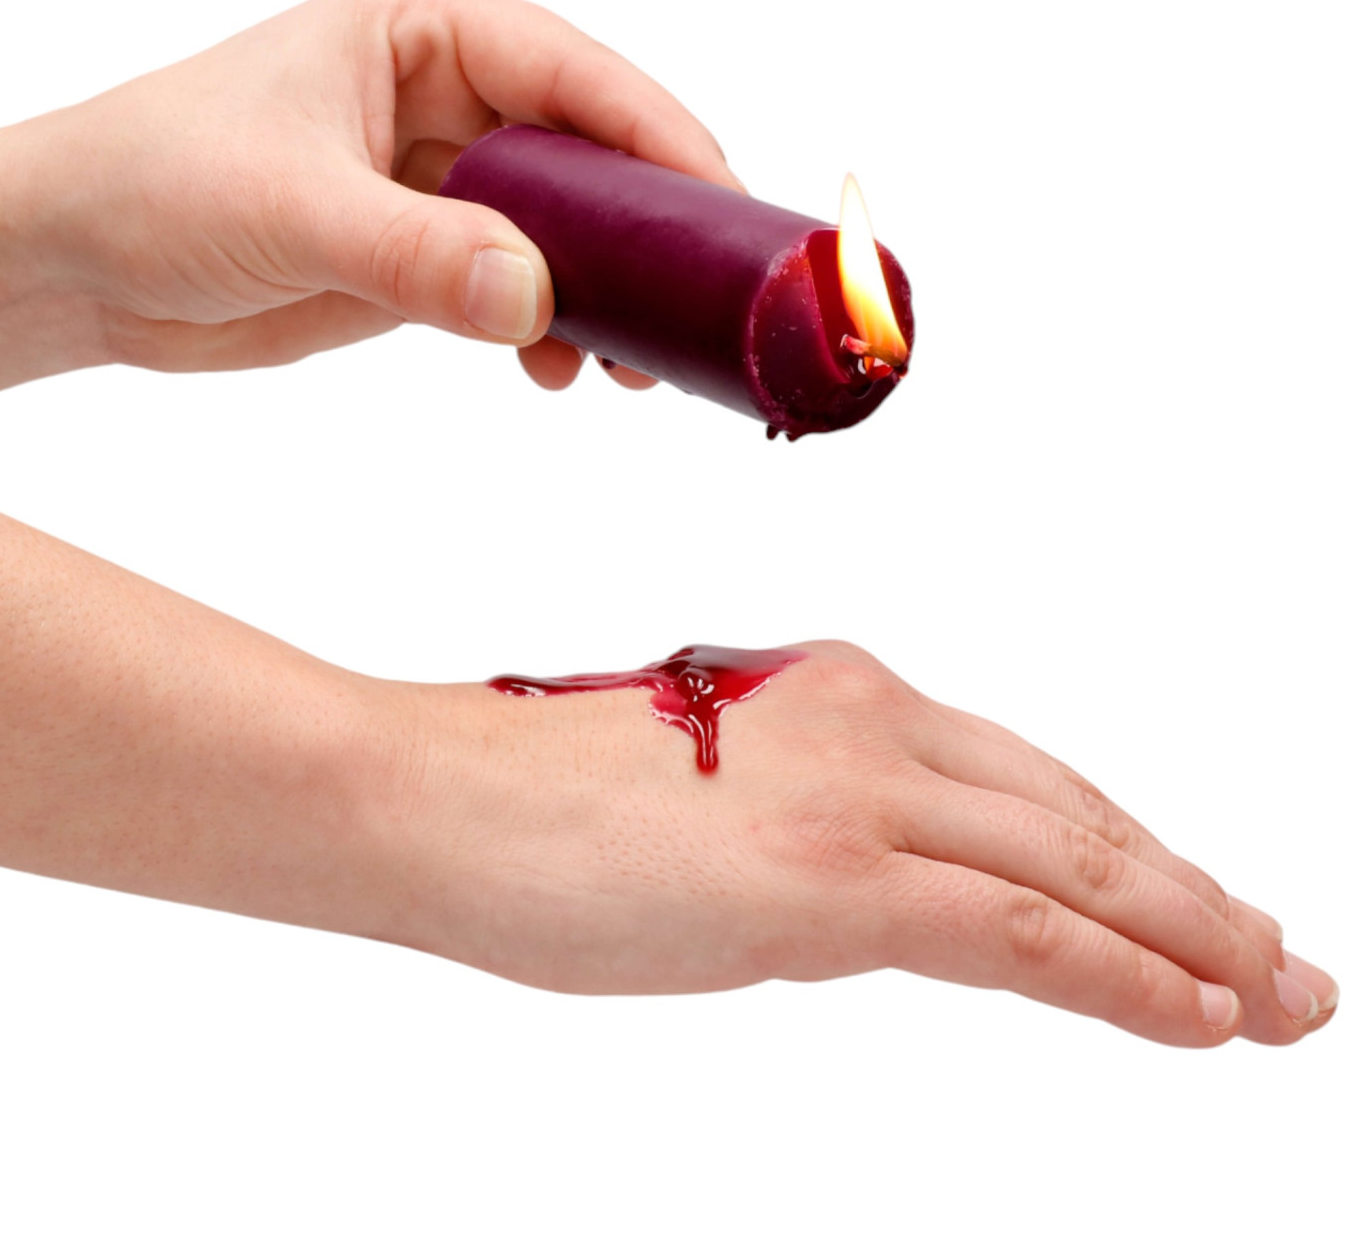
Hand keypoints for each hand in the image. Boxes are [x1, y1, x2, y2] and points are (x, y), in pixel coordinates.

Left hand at [0, 0, 739, 419]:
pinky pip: (528, 283)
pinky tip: (556, 371)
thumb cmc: (157, 184)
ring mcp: (450, 172)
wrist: (82, 262)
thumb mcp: (296, 211)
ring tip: (636, 369)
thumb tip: (542, 302)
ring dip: (609, 296)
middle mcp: (454, 87)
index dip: (665, 143)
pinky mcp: (436, 245)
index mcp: (429, 27)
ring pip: (572, 228)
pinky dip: (553, 327)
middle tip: (703, 313)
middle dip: (649, 236)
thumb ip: (423, 255)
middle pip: (596, 154)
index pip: (581, 76)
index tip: (729, 216)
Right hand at [0, 475, 1335, 1046]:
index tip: (1182, 897)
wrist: (437, 797)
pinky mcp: (834, 878)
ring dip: (1190, 940)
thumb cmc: (536, 801)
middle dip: (1186, 894)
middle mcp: (875, 722)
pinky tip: (1202, 1020)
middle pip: (1075, 816)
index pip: (1023, 778)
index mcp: (842, 693)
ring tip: (1275, 998)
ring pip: (1075, 870)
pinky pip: (1023, 934)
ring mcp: (860, 794)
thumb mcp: (702, 795)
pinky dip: (1127, 978)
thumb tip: (863, 883)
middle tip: (1276, 957)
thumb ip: (799, 819)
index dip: (1118, 845)